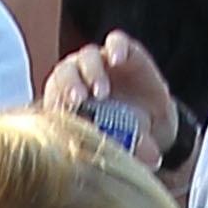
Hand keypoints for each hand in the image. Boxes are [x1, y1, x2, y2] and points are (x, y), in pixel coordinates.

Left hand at [43, 32, 176, 165]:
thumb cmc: (125, 140)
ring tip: (101, 91)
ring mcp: (101, 63)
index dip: (56, 103)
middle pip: (65, 73)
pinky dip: (116, 48)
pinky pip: (116, 42)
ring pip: (87, 57)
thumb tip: (119, 164)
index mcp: (67, 102)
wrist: (152, 126)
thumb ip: (113, 152)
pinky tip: (118, 59)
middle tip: (78, 101)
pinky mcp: (124, 52)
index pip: (54, 96)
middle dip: (69, 86)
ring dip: (90, 71)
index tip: (64, 116)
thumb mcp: (118, 149)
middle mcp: (80, 78)